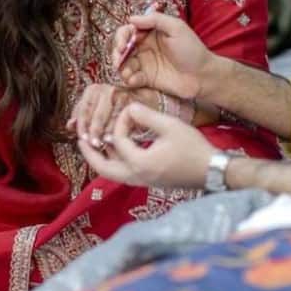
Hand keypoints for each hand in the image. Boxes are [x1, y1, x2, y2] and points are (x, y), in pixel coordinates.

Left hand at [66, 83, 158, 141]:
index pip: (83, 109)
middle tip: (93, 144)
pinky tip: (117, 137)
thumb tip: (69, 125)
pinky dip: (119, 126)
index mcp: (92, 90)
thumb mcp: (96, 112)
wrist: (141, 101)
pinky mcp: (132, 98)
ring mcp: (120, 92)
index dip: (82, 125)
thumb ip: (82, 118)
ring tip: (104, 143)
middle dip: (94, 130)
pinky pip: (124, 115)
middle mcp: (105, 88)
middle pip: (97, 113)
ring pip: (110, 115)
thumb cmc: (114, 108)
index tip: (82, 139)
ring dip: (106, 130)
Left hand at [77, 102, 214, 188]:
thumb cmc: (193, 148)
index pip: (118, 139)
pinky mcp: (148, 182)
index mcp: (140, 163)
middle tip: (80, 139)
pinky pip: (123, 173)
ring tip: (93, 144)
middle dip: (89, 153)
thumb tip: (129, 108)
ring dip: (101, 158)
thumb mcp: (171, 126)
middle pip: (103, 168)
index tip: (131, 110)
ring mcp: (142, 181)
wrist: (211, 170)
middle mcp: (136, 176)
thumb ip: (147, 116)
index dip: (121, 121)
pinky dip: (114, 161)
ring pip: (112, 173)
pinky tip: (117, 148)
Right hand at [112, 12, 211, 99]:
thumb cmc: (192, 50)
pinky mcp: (147, 79)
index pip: (130, 30)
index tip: (123, 44)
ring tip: (126, 72)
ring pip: (124, 63)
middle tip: (118, 59)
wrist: (203, 76)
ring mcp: (146, 63)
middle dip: (117, 52)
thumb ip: (155, 20)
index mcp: (152, 32)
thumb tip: (132, 18)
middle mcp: (146, 47)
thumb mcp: (176, 28)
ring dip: (121, 67)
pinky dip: (129, 78)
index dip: (123, 36)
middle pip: (122, 46)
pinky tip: (133, 80)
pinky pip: (132, 77)